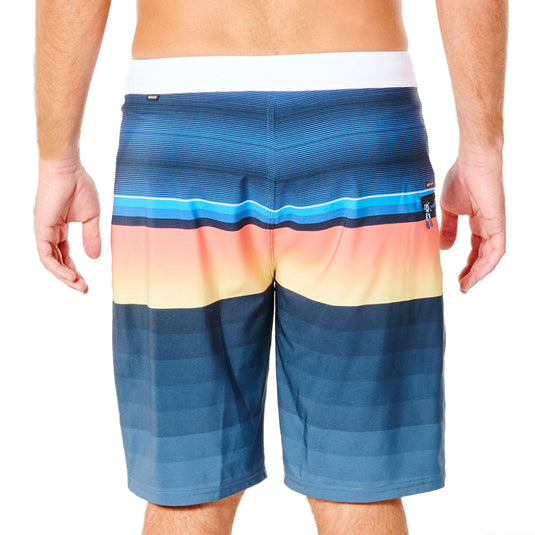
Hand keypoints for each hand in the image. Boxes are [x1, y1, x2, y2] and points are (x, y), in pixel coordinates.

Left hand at [33, 156, 100, 292]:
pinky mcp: (41, 228)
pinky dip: (57, 267)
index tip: (86, 282)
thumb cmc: (79, 186)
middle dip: (70, 277)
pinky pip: (46, 254)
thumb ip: (91, 237)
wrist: (68, 169)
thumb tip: (95, 257)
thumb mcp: (91, 218)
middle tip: (84, 289)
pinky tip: (70, 275)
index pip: (64, 255)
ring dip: (64, 276)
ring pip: (50, 261)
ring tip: (79, 286)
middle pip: (57, 261)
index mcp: (59, 228)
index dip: (75, 269)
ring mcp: (43, 230)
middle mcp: (48, 231)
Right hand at [439, 148, 505, 293]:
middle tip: (462, 287)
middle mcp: (490, 225)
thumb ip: (448, 228)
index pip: (476, 248)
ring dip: (479, 273)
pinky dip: (487, 263)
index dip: (468, 264)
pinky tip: (476, 273)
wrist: (472, 159)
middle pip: (484, 256)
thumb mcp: (449, 208)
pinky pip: (496, 249)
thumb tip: (445, 247)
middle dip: (473, 273)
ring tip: (466, 285)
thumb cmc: (461, 176)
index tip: (458, 278)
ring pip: (491, 256)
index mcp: (479, 221)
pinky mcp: (497, 222)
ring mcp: (495, 224)